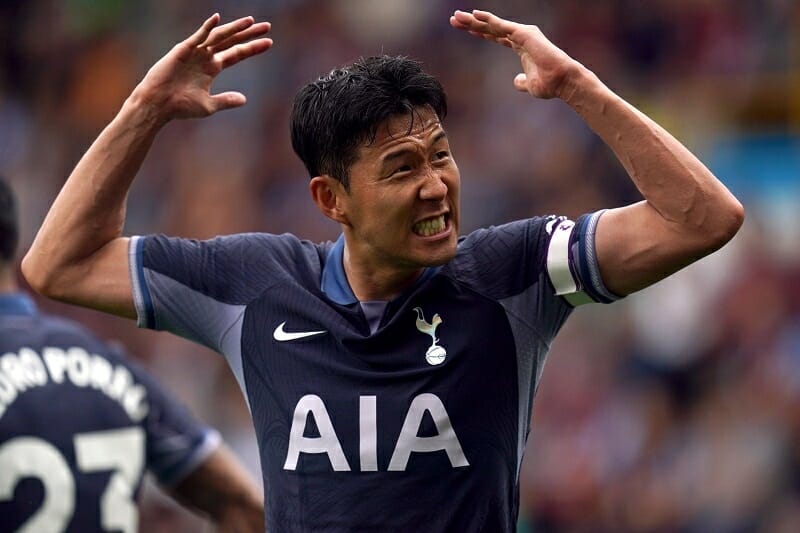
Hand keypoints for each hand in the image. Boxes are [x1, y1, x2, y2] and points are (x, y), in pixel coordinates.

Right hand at [132, 14, 271, 121]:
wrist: (159, 105)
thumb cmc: (181, 106)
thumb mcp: (209, 105)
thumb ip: (226, 100)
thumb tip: (245, 99)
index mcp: (212, 68)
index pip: (237, 54)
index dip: (252, 48)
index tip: (269, 43)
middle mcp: (205, 56)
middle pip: (232, 41)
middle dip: (249, 34)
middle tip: (267, 27)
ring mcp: (195, 51)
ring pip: (218, 36)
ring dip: (234, 28)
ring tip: (250, 21)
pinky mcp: (183, 50)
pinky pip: (197, 37)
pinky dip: (206, 28)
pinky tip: (217, 19)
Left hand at [450, 10, 579, 98]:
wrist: (562, 82)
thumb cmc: (549, 84)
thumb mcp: (529, 85)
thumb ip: (521, 82)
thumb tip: (515, 81)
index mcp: (520, 46)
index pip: (496, 36)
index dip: (480, 32)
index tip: (466, 29)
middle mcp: (520, 37)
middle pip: (490, 28)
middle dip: (472, 24)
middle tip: (454, 19)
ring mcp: (522, 34)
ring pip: (493, 25)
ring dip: (474, 20)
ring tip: (457, 16)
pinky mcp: (524, 34)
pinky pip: (502, 25)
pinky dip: (488, 19)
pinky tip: (475, 15)